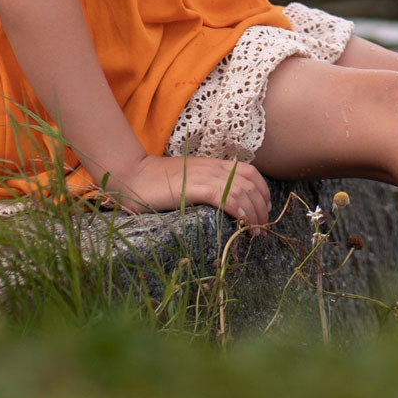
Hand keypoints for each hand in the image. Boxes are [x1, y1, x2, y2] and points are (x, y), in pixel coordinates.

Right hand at [105, 153, 270, 226]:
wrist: (132, 176)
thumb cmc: (156, 183)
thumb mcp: (188, 180)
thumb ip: (205, 186)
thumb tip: (223, 204)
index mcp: (214, 165)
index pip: (250, 172)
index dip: (263, 191)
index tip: (265, 210)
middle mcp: (213, 168)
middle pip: (252, 184)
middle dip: (262, 207)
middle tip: (263, 227)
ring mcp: (205, 177)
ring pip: (243, 192)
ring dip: (254, 213)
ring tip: (255, 231)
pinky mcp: (195, 188)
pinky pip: (225, 196)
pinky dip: (239, 208)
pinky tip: (242, 222)